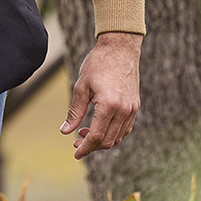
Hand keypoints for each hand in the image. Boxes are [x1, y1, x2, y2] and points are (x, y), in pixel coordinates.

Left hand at [60, 31, 141, 158]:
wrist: (120, 48)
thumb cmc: (98, 63)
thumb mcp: (81, 86)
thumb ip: (75, 111)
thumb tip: (65, 132)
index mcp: (109, 105)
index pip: (96, 136)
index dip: (85, 148)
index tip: (75, 153)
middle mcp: (124, 110)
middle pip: (108, 140)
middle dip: (91, 146)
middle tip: (76, 142)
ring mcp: (132, 109)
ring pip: (118, 137)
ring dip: (102, 141)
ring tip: (85, 134)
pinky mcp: (135, 106)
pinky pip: (125, 128)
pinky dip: (113, 133)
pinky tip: (100, 127)